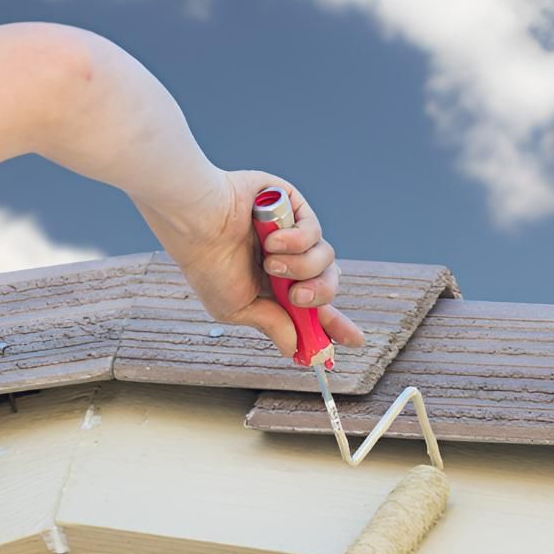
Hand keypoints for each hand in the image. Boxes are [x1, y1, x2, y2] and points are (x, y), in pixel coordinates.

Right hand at [144, 169, 364, 357]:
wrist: (198, 224)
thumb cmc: (207, 265)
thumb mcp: (237, 309)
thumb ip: (272, 325)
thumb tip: (295, 346)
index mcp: (274, 288)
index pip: (315, 309)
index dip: (335, 325)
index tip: (355, 340)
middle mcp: (287, 261)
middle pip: (328, 284)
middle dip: (320, 296)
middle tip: (298, 297)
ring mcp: (292, 233)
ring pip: (325, 259)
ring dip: (301, 267)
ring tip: (271, 263)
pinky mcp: (293, 207)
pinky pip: (315, 230)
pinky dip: (297, 240)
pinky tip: (272, 240)